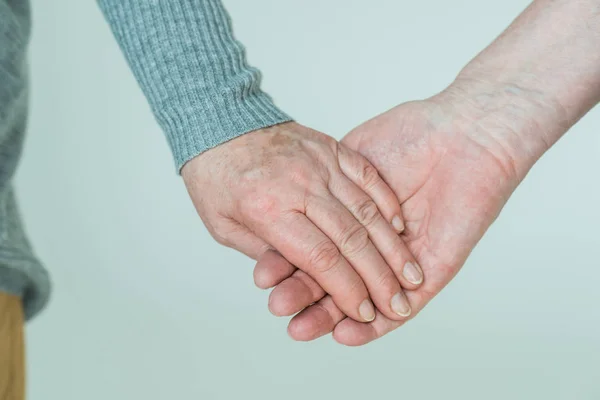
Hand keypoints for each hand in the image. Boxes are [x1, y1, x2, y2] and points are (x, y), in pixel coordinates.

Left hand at [182, 122, 422, 322]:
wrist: (218, 118)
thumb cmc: (214, 176)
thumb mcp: (223, 226)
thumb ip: (264, 253)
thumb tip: (301, 279)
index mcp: (268, 210)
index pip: (320, 260)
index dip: (346, 292)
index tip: (364, 314)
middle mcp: (299, 186)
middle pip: (351, 240)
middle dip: (378, 279)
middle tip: (396, 303)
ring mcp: (319, 163)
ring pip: (366, 211)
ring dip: (392, 248)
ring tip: (410, 274)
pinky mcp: (331, 147)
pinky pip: (367, 177)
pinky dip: (386, 204)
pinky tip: (399, 228)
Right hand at [256, 89, 534, 344]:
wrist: (462, 131)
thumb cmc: (407, 135)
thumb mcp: (350, 158)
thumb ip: (322, 190)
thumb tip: (281, 220)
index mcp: (351, 219)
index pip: (314, 250)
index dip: (288, 266)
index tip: (263, 279)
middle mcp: (373, 244)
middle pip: (333, 278)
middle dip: (303, 296)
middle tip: (277, 308)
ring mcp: (401, 261)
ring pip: (361, 299)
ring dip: (330, 317)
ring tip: (299, 329)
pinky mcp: (431, 272)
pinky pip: (402, 310)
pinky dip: (374, 327)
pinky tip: (345, 334)